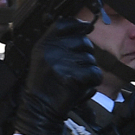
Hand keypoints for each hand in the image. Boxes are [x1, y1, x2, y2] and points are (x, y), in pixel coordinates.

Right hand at [14, 18, 101, 134]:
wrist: (38, 111)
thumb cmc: (46, 85)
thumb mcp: (44, 58)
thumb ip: (61, 42)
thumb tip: (87, 26)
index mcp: (43, 44)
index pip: (64, 24)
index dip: (79, 25)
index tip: (87, 28)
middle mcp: (50, 51)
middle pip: (83, 42)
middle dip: (84, 55)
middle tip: (73, 69)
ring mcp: (61, 63)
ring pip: (91, 59)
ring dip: (87, 71)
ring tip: (73, 80)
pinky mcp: (72, 76)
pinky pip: (95, 73)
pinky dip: (92, 82)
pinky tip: (79, 87)